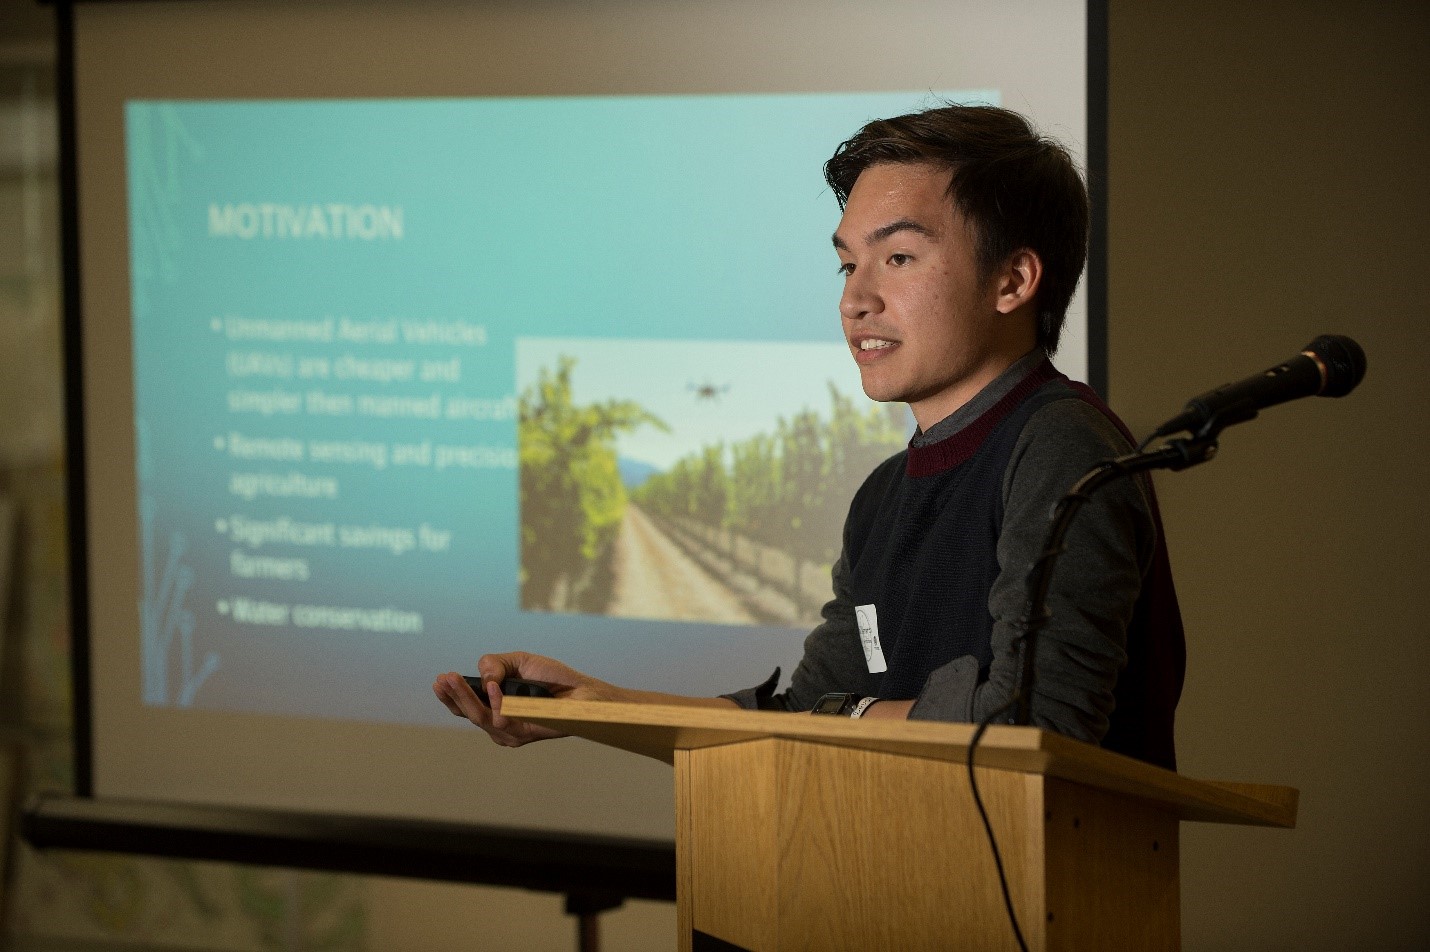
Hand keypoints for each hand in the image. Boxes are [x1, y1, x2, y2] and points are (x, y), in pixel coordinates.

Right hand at [432, 651, 613, 747]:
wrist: (582, 690)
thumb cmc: (552, 678)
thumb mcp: (518, 661)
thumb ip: (495, 665)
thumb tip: (483, 679)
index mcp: (495, 708)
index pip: (465, 709)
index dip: (450, 697)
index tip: (438, 681)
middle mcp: (500, 725)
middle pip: (469, 714)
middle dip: (454, 695)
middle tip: (443, 678)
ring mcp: (512, 733)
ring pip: (481, 718)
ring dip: (467, 697)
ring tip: (455, 679)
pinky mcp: (526, 734)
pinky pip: (503, 719)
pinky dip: (496, 702)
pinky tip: (494, 688)